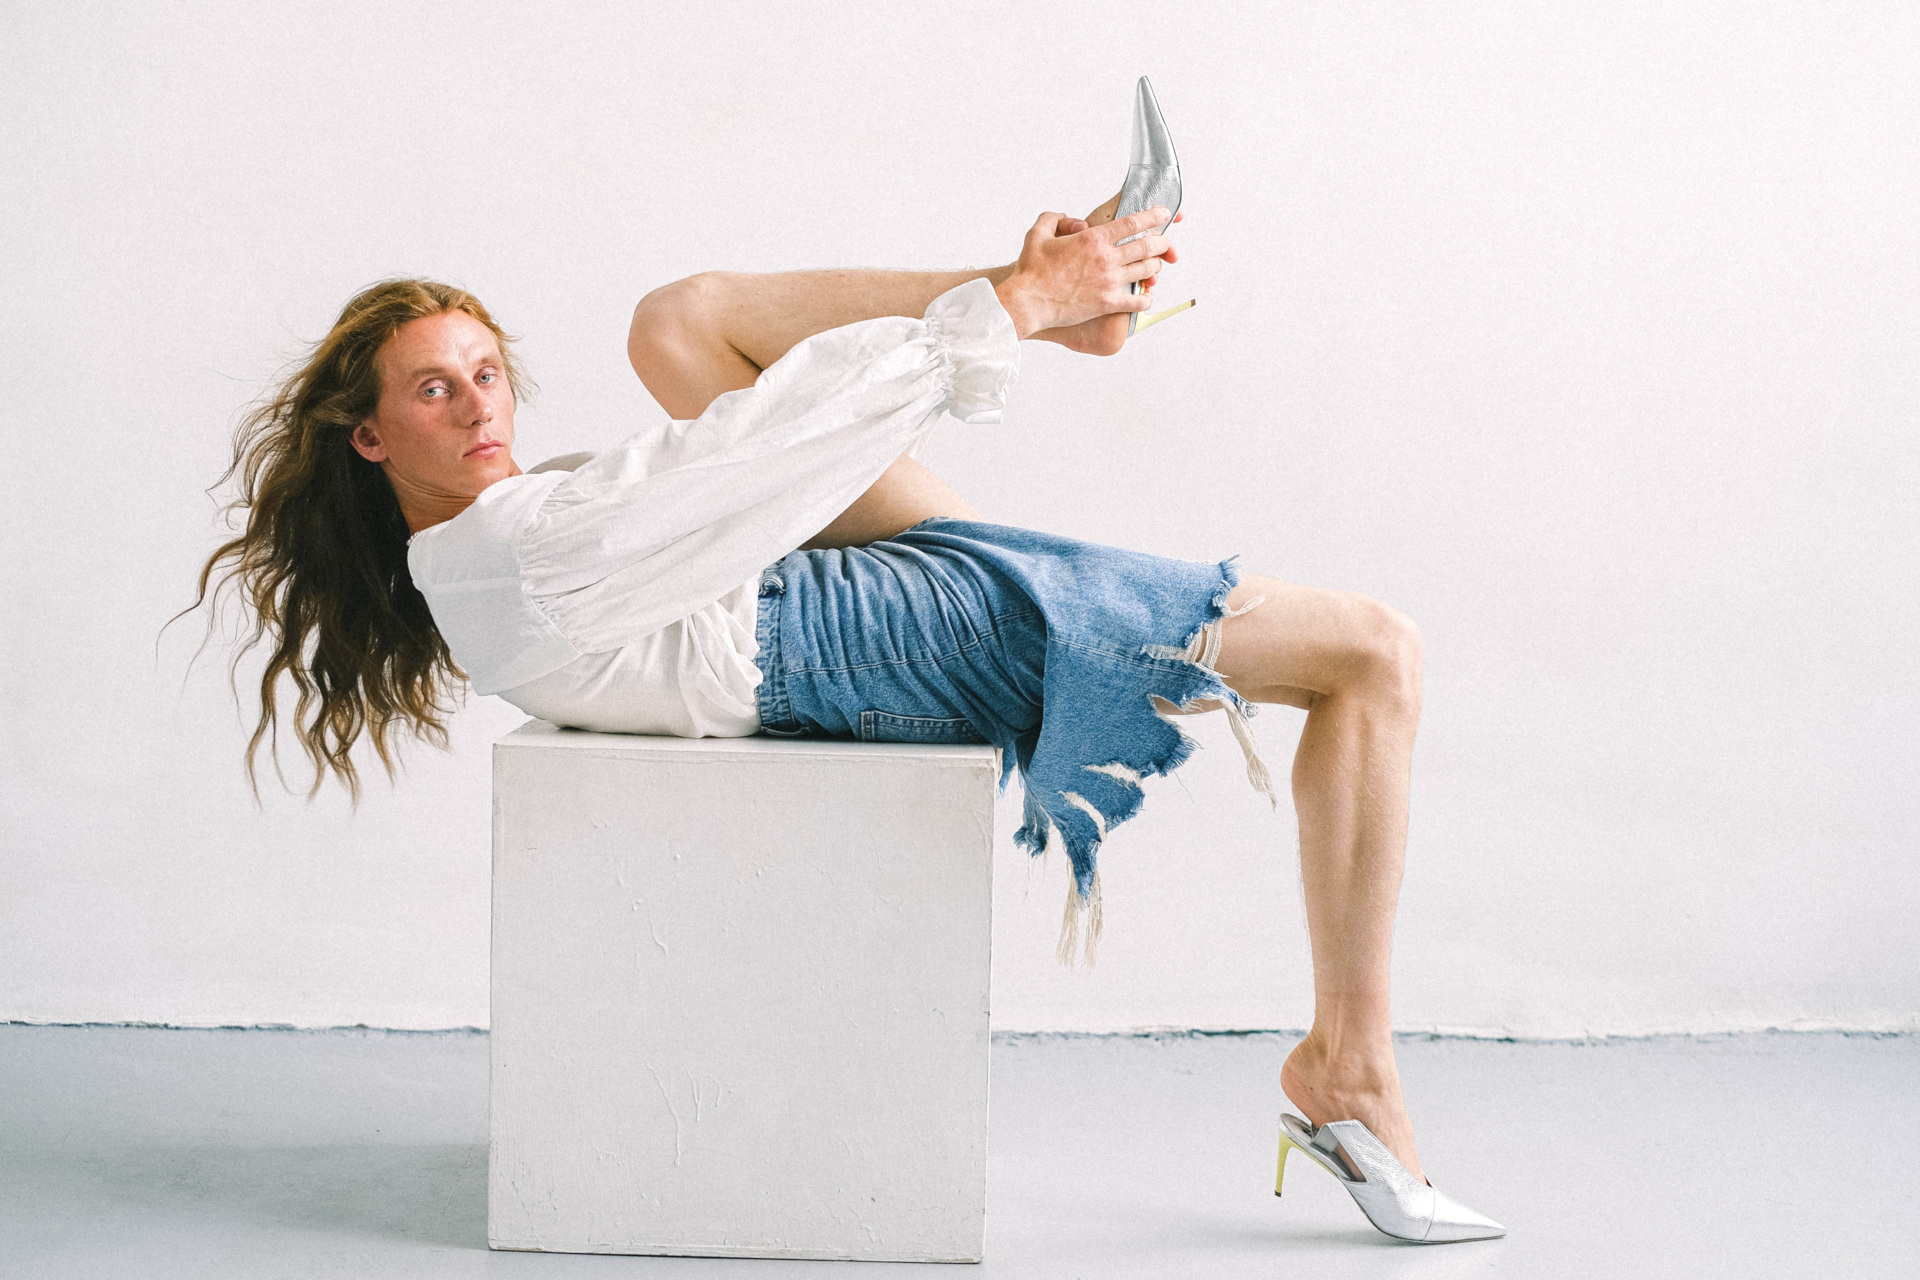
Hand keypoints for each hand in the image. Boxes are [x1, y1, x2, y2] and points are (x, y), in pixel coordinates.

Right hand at [993, 206, 1175, 340]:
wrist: (1028, 302)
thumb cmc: (1031, 271)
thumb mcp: (1038, 234)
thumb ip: (1054, 218)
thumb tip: (1071, 220)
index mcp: (1093, 238)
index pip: (1132, 223)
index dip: (1153, 216)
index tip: (1163, 214)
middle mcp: (1106, 258)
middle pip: (1147, 246)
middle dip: (1162, 242)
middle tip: (1165, 242)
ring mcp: (1109, 282)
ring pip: (1146, 270)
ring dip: (1155, 266)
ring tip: (1156, 266)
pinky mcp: (1108, 303)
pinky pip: (1137, 301)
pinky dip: (1146, 298)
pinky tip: (1147, 297)